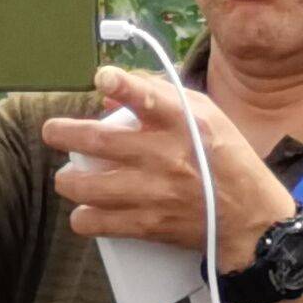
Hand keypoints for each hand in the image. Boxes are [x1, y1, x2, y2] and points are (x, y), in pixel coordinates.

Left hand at [39, 66, 294, 273]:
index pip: (150, 97)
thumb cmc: (226, 161)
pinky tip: (85, 211)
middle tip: (51, 131)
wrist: (250, 220)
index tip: (102, 78)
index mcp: (186, 123)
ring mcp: (156, 193)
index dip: (123, 85)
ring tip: (70, 177)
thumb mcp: (206, 117)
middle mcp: (168, 155)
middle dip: (65, 134)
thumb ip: (160, 97)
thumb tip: (109, 94)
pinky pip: (97, 222)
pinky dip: (83, 217)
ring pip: (89, 186)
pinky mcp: (149, 225)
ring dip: (69, 180)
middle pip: (100, 142)